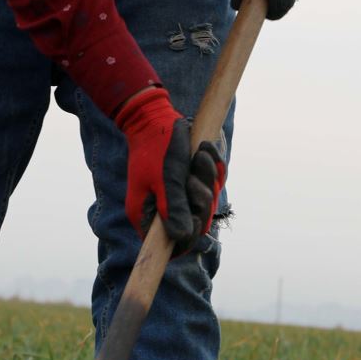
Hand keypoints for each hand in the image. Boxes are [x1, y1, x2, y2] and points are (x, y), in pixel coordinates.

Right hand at [115, 87, 225, 250]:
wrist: (155, 115)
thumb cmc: (157, 148)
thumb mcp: (165, 179)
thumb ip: (173, 208)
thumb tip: (182, 236)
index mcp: (147, 215)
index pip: (169, 244)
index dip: (187, 238)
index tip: (195, 219)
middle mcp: (162, 207)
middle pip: (194, 223)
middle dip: (201, 201)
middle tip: (194, 181)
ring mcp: (177, 193)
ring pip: (205, 201)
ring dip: (208, 178)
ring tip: (199, 157)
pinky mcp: (189, 177)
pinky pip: (211, 182)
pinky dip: (213, 167)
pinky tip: (205, 149)